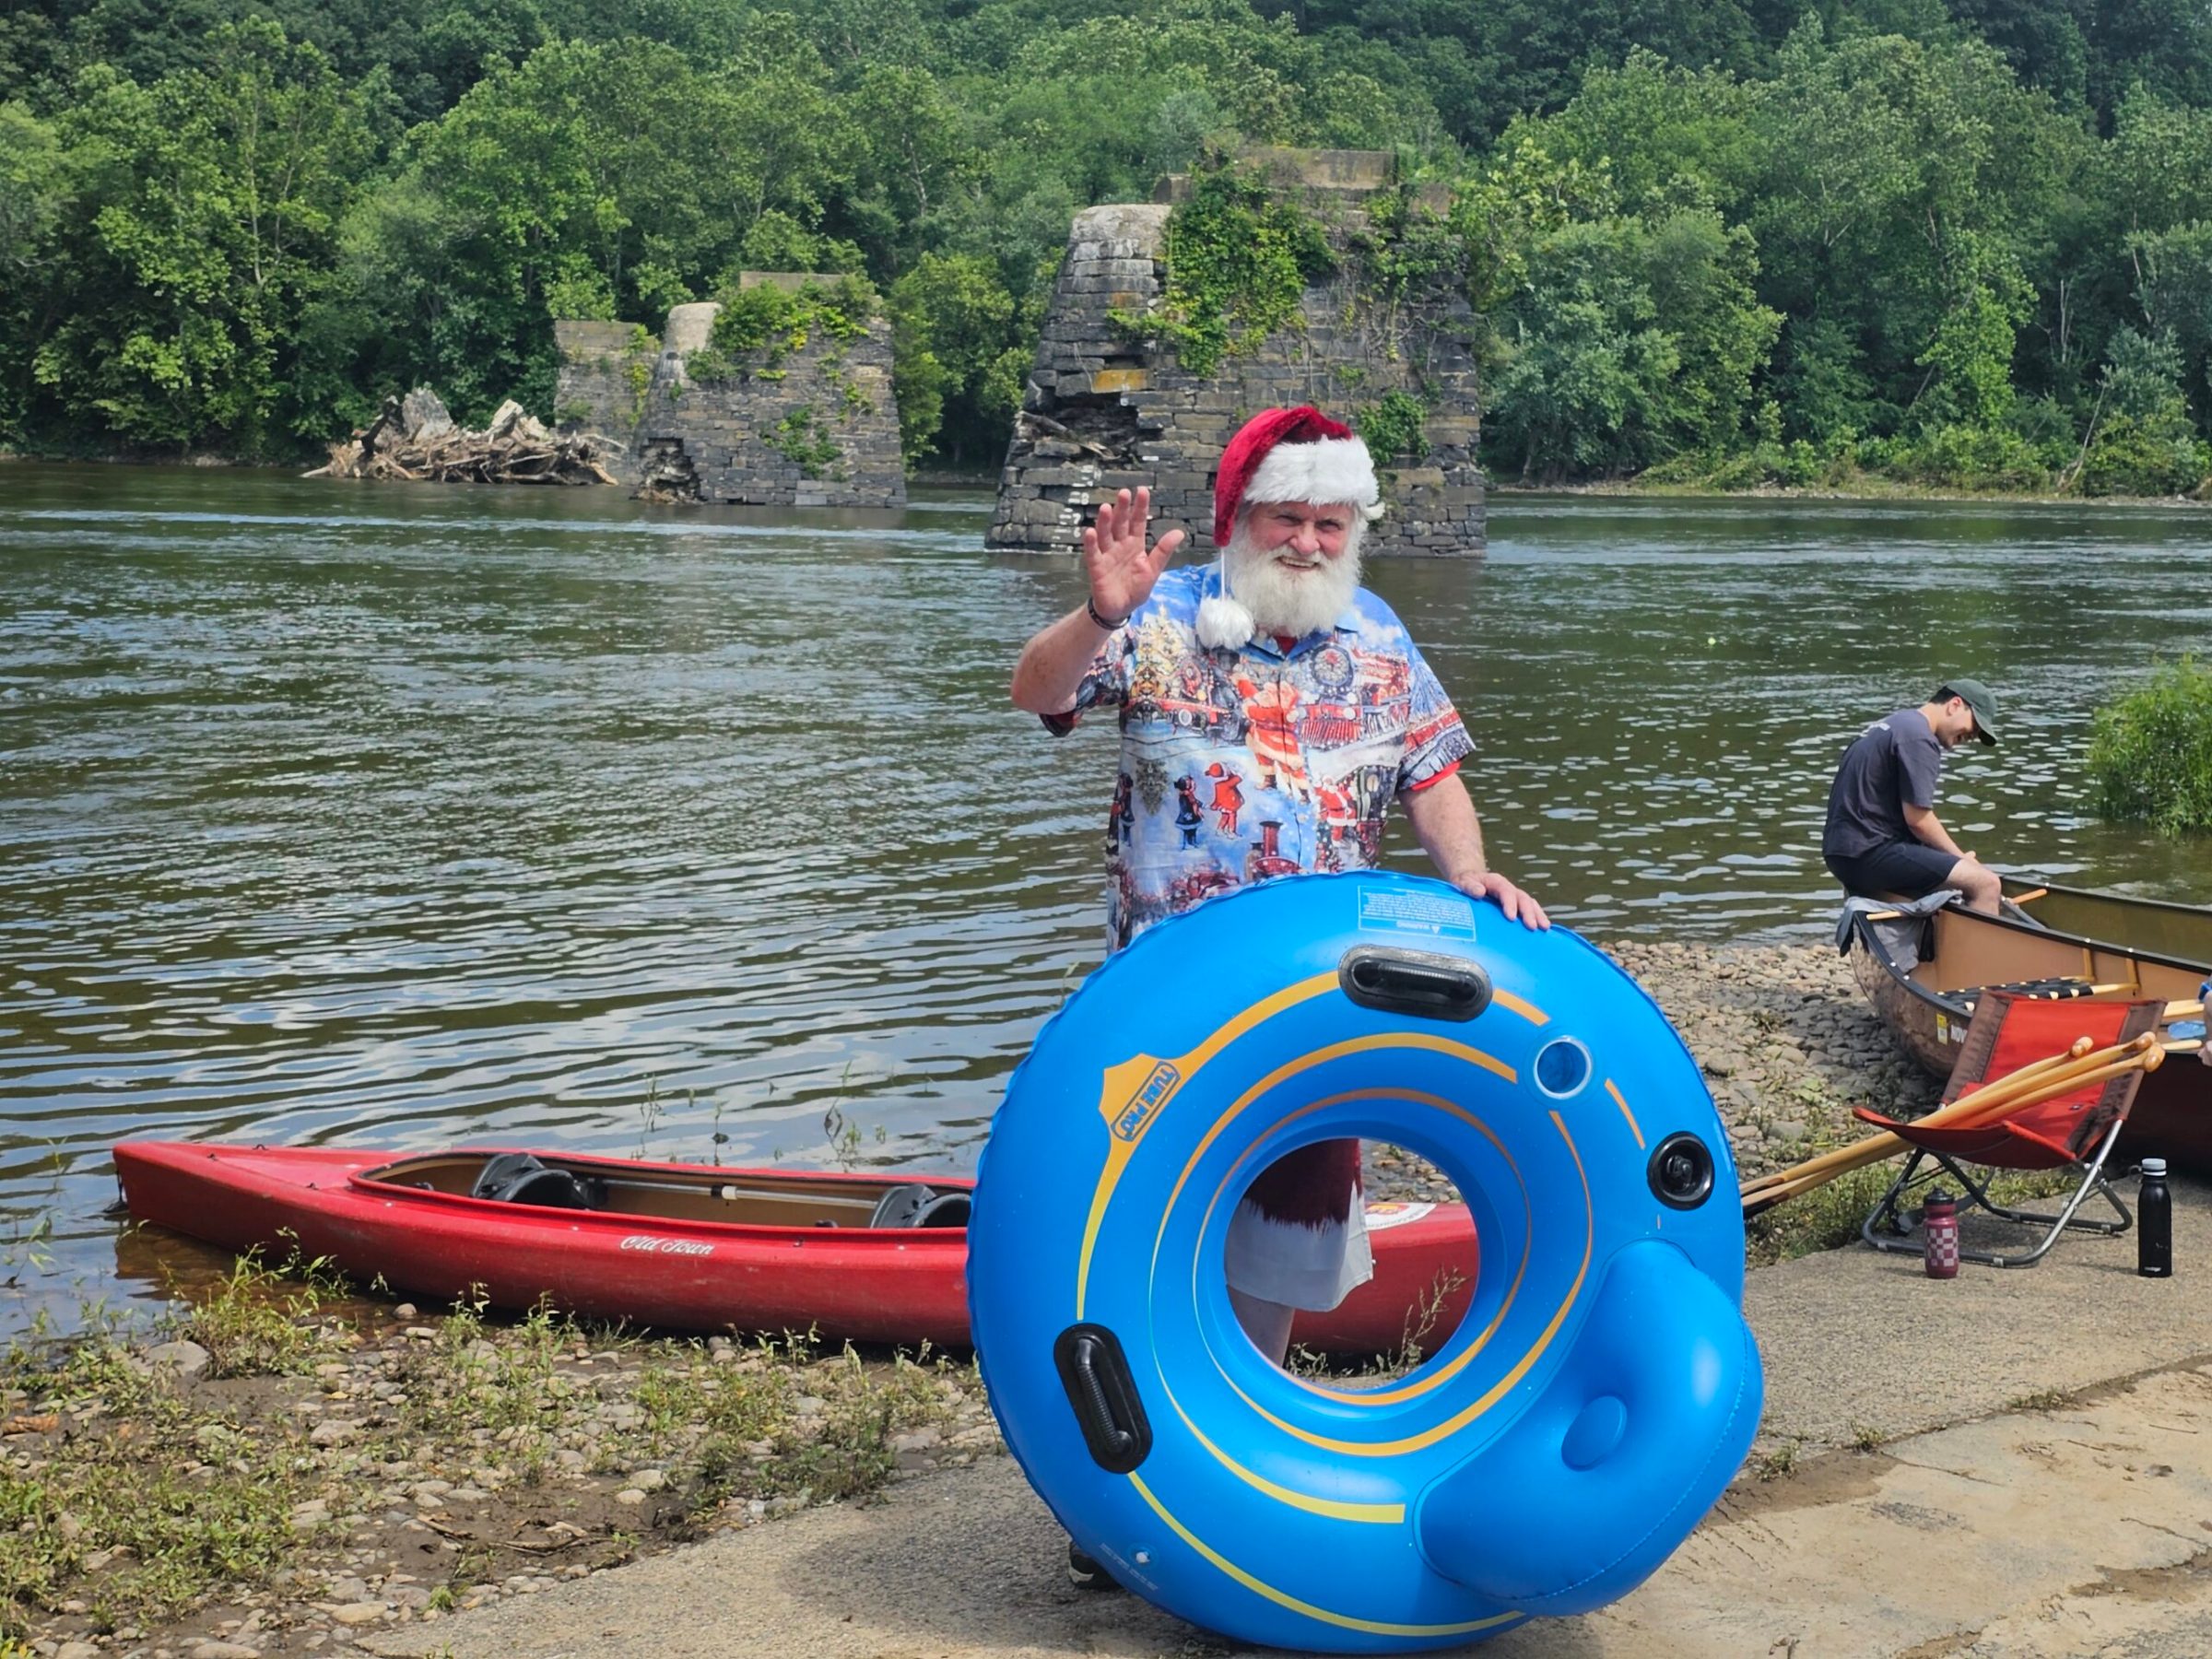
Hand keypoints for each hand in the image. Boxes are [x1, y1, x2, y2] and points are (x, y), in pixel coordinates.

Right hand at [1083, 487, 1184, 621]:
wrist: (1120, 609)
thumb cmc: (1136, 588)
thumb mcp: (1153, 569)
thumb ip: (1163, 551)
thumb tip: (1179, 532)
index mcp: (1135, 544)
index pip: (1137, 521)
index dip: (1140, 507)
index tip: (1141, 490)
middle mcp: (1120, 545)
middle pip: (1120, 523)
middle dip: (1122, 508)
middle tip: (1124, 493)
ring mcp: (1107, 554)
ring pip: (1105, 534)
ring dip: (1105, 521)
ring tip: (1107, 508)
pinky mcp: (1096, 566)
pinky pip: (1093, 552)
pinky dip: (1090, 542)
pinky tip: (1090, 531)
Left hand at [1465, 871, 1548, 929]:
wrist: (1470, 880)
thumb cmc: (1465, 884)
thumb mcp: (1463, 883)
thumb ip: (1469, 887)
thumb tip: (1480, 892)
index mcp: (1496, 882)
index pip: (1506, 891)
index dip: (1510, 903)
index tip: (1511, 917)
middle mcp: (1508, 888)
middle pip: (1522, 898)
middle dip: (1528, 912)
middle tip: (1531, 927)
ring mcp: (1514, 896)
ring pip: (1530, 903)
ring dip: (1538, 914)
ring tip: (1544, 928)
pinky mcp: (1517, 904)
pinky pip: (1530, 909)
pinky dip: (1537, 917)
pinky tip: (1543, 930)